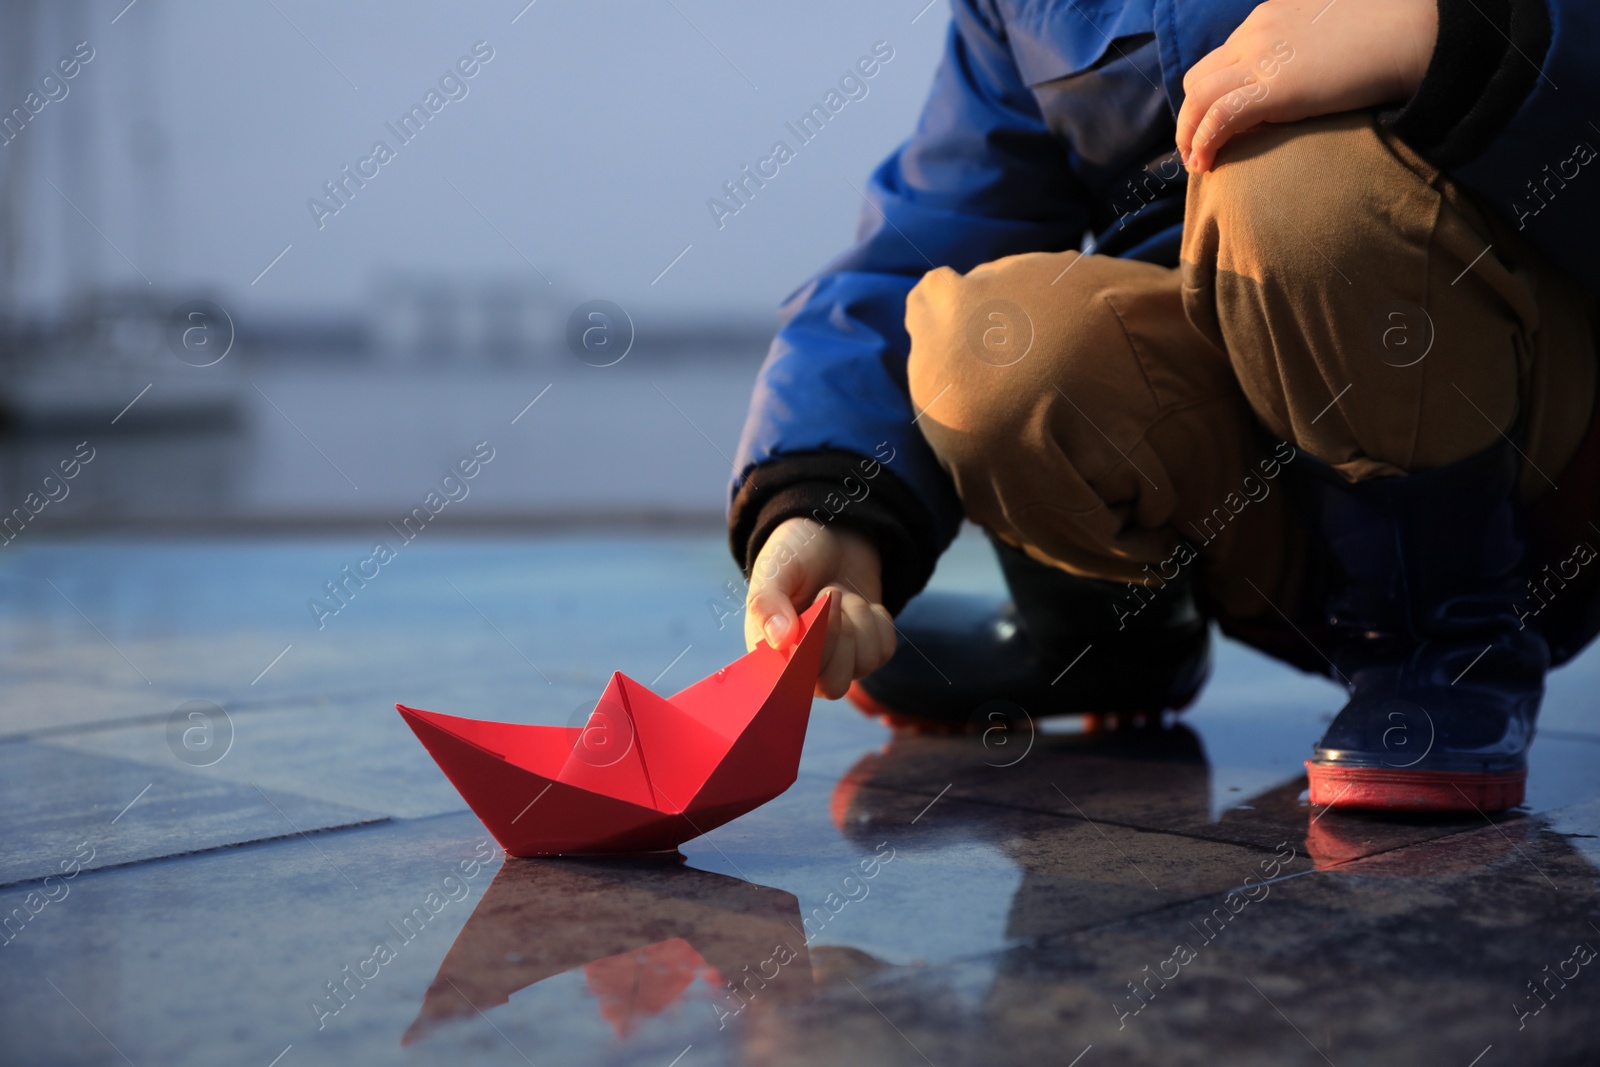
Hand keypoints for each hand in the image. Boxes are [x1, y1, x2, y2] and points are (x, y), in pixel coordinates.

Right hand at [744, 517, 896, 699]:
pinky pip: (884, 651)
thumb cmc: (795, 553)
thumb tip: (780, 642)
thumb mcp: (774, 569)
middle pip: (833, 685)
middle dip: (840, 635)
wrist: (834, 534)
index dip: (815, 647)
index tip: (822, 601)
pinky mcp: (867, 652)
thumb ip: (768, 603)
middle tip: (831, 591)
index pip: (794, 680)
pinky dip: (876, 620)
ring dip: (858, 619)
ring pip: (864, 665)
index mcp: (771, 653)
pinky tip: (858, 602)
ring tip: (841, 592)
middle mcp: (804, 666)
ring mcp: (839, 661)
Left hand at [1175, 0, 1437, 171]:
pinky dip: (1204, 141)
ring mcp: (1261, 59)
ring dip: (1189, 134)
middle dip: (1191, 116)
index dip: (1211, 96)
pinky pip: (1219, 117)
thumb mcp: (1330, 33)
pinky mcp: (1275, 88)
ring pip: (1199, 99)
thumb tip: (1302, 79)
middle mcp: (1255, 34)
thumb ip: (1304, 50)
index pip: (1221, 59)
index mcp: (1267, 18)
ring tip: (1197, 163)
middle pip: (1199, 79)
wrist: (1413, 32)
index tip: (1212, 124)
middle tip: (1197, 147)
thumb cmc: (1385, 35)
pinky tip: (1206, 163)